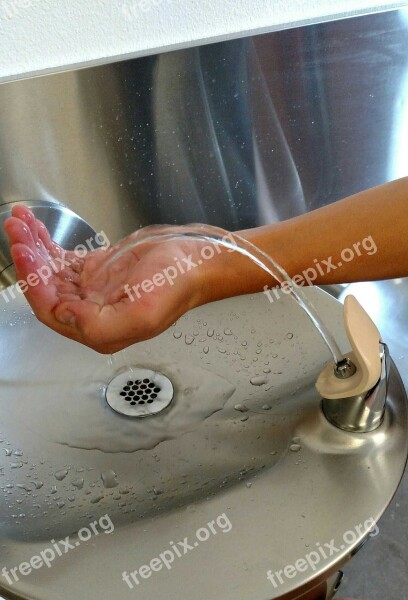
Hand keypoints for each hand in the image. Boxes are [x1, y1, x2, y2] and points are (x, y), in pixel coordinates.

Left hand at [4, 206, 208, 352]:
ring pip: (50, 272)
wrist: (195, 260)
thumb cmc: (177, 285)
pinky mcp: (97, 268)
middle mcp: (92, 311)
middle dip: (29, 259)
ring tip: (21, 224)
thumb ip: (100, 326)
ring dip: (33, 248)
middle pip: (46, 288)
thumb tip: (64, 315)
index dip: (34, 284)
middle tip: (17, 232)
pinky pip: (63, 258)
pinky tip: (36, 229)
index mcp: (100, 329)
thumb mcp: (143, 313)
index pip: (52, 309)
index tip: (25, 254)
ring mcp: (93, 288)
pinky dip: (46, 243)